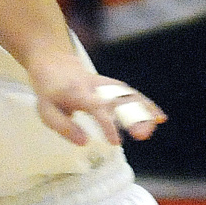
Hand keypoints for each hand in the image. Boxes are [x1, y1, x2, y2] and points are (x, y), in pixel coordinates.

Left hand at [30, 59, 164, 145]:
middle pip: (119, 99)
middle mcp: (96, 87)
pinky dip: (146, 105)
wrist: (54, 62)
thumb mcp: (46, 110)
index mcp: (78, 93)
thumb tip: (84, 142)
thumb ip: (64, 127)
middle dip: (133, 116)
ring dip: (143, 112)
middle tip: (142, 135)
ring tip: (150, 130)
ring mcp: (106, 84)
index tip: (116, 142)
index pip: (97, 108)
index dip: (107, 124)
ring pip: (129, 96)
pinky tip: (159, 117)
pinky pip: (132, 94)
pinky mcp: (112, 85)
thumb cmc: (49, 91)